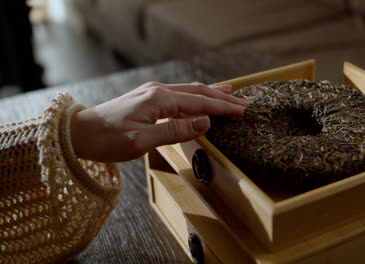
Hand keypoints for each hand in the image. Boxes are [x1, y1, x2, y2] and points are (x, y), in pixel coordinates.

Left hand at [70, 81, 246, 161]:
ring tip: (230, 94)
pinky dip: (196, 96)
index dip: (223, 108)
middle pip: (198, 92)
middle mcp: (157, 91)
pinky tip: (201, 97)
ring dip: (211, 94)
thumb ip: (175, 131)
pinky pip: (179, 95)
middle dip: (222, 98)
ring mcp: (152, 93)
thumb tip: (204, 123)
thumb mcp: (141, 141)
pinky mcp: (148, 98)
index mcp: (158, 99)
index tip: (242, 111)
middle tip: (243, 104)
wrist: (79, 132)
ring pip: (189, 91)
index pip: (199, 102)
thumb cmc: (107, 139)